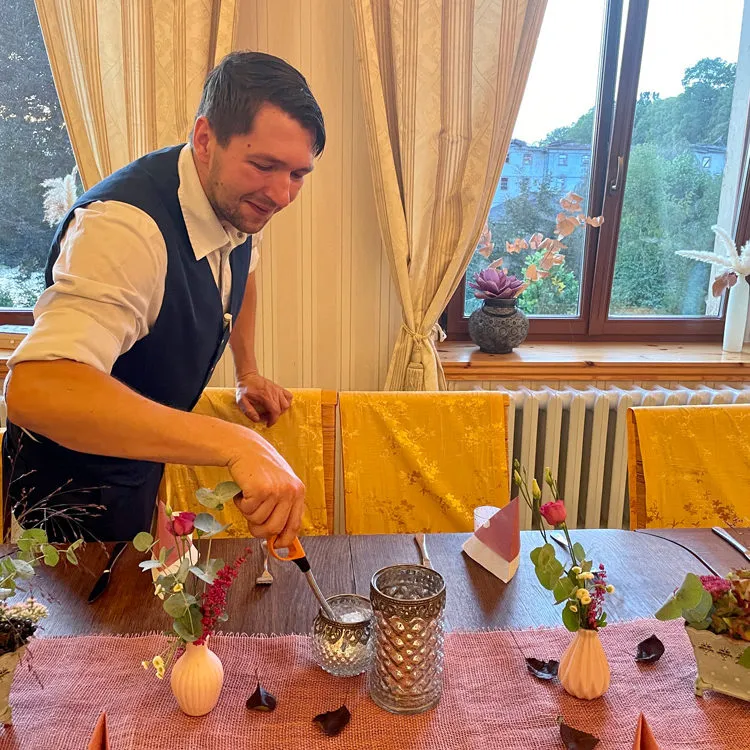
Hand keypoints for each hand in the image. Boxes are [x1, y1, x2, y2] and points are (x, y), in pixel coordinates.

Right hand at [228, 430, 304, 545]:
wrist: (246, 449)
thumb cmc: (260, 469)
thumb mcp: (279, 486)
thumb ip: (282, 509)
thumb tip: (278, 538)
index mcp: (298, 492)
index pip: (295, 525)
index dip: (284, 539)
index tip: (276, 546)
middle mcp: (291, 492)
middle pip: (274, 529)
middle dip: (259, 530)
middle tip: (251, 519)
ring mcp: (277, 490)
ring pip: (258, 521)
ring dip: (248, 513)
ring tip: (249, 496)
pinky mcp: (261, 489)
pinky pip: (247, 511)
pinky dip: (241, 504)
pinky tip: (244, 490)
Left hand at [236, 371, 292, 426]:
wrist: (248, 376)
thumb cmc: (245, 388)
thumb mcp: (241, 400)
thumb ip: (248, 411)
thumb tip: (257, 419)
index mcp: (265, 396)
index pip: (275, 411)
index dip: (272, 420)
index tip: (268, 424)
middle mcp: (274, 393)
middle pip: (282, 409)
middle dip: (274, 416)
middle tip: (266, 417)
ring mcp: (277, 390)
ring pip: (286, 404)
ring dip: (281, 410)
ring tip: (272, 411)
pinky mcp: (279, 388)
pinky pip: (289, 396)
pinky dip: (286, 402)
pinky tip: (279, 404)